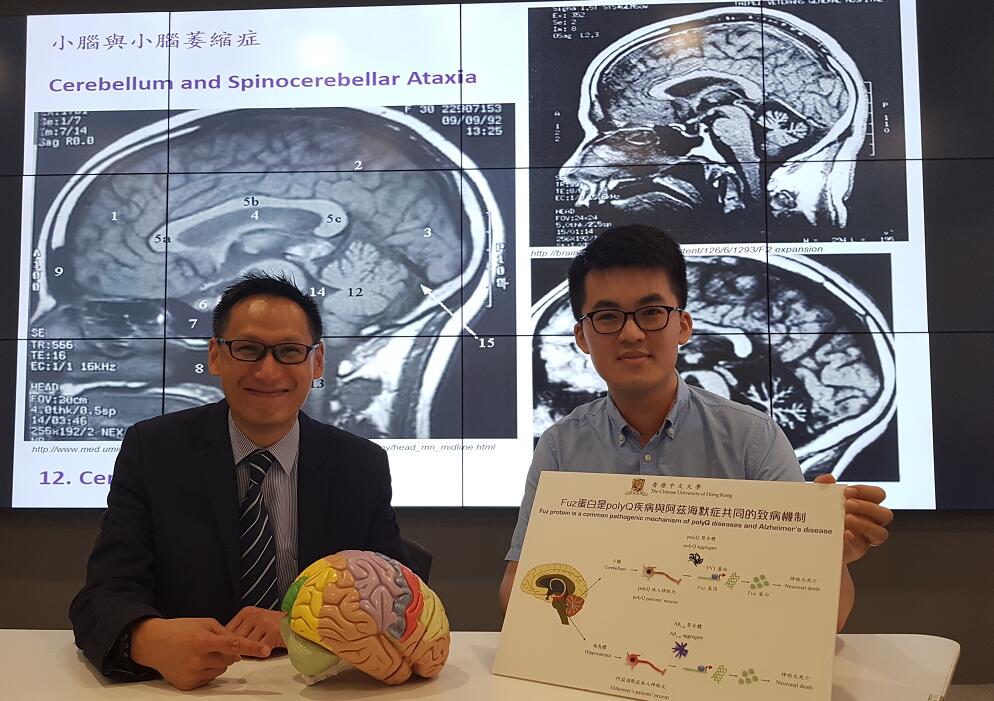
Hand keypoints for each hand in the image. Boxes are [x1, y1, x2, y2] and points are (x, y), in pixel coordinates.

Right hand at [130, 617, 270, 690]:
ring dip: (218, 661)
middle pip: (230, 659)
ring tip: (200, 652)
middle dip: (227, 652)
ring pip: (221, 670)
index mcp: (203, 641)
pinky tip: (194, 662)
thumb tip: (238, 648)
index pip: (234, 645)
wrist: (153, 643)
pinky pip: (209, 679)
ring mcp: (192, 674)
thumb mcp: (204, 623)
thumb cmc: (180, 629)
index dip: (252, 648)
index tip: (265, 651)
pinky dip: (207, 671)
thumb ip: (224, 633)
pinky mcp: (188, 684)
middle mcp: (198, 660)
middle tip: (212, 644)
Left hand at [225, 606, 285, 652]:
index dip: (226, 641)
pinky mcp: (274, 632)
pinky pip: (260, 648)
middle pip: (236, 638)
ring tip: (252, 653)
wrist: (298, 621)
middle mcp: (255, 615)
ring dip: (249, 651)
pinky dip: (261, 653)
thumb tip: (224, 642)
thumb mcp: (255, 620)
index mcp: (248, 612)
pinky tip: (264, 651)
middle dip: (236, 648)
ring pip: (248, 644)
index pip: (229, 628)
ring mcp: (265, 623)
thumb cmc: (275, 624)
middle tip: (236, 655)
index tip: (225, 649)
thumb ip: (241, 628)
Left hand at [814, 474, 892, 563]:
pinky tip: (844, 534)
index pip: (878, 495)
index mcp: (867, 504)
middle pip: (885, 514)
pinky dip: (855, 539)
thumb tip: (828, 478)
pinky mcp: (857, 550)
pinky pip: (863, 546)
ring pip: (881, 533)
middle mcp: (871, 521)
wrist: (812, 535)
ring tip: (846, 519)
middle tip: (847, 504)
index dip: (866, 491)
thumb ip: (823, 485)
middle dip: (866, 507)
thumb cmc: (823, 513)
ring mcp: (866, 537)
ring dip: (864, 524)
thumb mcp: (821, 497)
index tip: (848, 491)